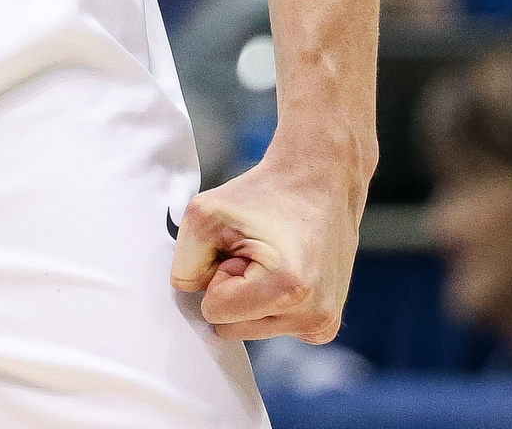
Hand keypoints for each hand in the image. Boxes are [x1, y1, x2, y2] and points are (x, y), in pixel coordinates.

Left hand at [171, 146, 364, 343]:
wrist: (320, 181)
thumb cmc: (265, 194)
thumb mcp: (204, 214)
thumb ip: (185, 265)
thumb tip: (192, 300)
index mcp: (286, 288)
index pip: (214, 312)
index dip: (218, 274)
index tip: (242, 248)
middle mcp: (312, 315)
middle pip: (231, 330)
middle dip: (234, 291)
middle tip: (257, 254)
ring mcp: (322, 324)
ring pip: (250, 331)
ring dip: (251, 298)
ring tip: (272, 261)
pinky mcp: (326, 325)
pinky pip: (272, 330)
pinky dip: (270, 305)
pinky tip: (286, 274)